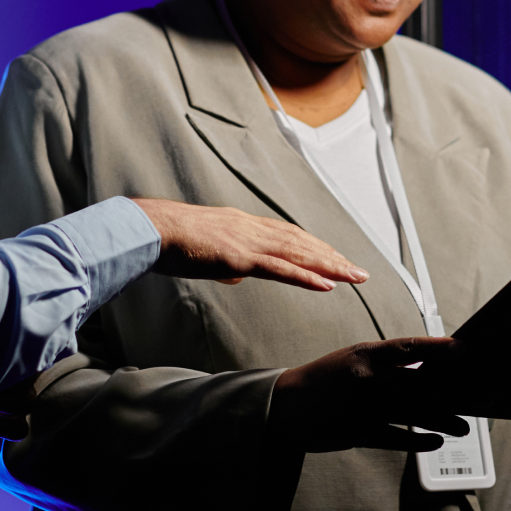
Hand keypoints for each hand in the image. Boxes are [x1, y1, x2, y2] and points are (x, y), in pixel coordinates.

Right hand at [131, 199, 367, 291]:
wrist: (152, 230)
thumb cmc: (170, 242)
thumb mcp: (204, 251)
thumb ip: (226, 261)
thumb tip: (238, 274)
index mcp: (243, 225)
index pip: (288, 236)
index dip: (314, 248)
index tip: (335, 259)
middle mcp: (252, 228)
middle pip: (301, 242)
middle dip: (332, 257)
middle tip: (359, 271)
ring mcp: (247, 240)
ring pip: (298, 253)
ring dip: (330, 266)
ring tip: (354, 277)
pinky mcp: (240, 256)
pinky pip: (280, 268)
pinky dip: (306, 276)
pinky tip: (327, 285)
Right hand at [268, 337, 468, 452]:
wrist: (286, 405)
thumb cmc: (326, 380)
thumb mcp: (353, 360)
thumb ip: (386, 364)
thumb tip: (427, 369)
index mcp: (365, 354)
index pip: (408, 347)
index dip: (438, 348)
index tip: (465, 351)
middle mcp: (366, 377)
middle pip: (418, 384)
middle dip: (452, 393)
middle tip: (478, 400)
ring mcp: (362, 406)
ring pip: (413, 413)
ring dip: (443, 420)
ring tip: (464, 427)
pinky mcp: (357, 431)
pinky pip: (396, 436)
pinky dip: (419, 439)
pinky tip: (435, 440)